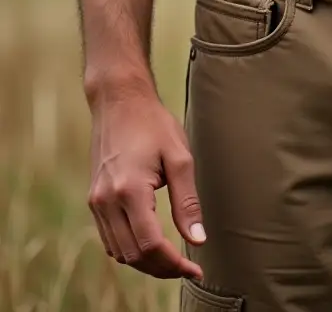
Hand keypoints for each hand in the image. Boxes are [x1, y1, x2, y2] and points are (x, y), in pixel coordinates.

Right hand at [87, 83, 205, 278]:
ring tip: (172, 258)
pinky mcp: (94, 199)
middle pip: (133, 256)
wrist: (118, 100)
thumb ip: (187, 202)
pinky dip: (129, 249)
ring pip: (119, 253)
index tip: (195, 270)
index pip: (150, 245)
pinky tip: (149, 242)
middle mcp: (107, 201)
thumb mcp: (179, 157)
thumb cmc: (152, 123)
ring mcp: (96, 201)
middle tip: (187, 267)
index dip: (174, 264)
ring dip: (145, 262)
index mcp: (130, 190)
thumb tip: (198, 240)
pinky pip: (109, 239)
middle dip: (162, 268)